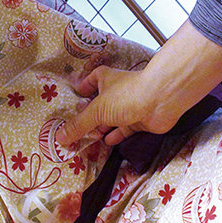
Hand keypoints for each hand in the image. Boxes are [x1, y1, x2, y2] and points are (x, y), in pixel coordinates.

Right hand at [57, 65, 180, 145]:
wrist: (162, 100)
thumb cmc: (126, 96)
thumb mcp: (97, 110)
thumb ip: (78, 125)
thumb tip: (59, 137)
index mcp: (105, 80)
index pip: (92, 79)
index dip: (84, 86)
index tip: (76, 96)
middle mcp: (117, 91)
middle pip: (100, 104)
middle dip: (89, 116)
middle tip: (75, 129)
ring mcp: (130, 106)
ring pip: (112, 118)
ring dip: (101, 128)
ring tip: (87, 140)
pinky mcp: (140, 120)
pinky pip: (124, 129)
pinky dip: (116, 135)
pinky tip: (106, 143)